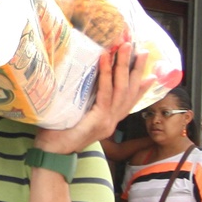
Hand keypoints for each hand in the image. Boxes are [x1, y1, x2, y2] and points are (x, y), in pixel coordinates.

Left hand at [36, 42, 154, 153]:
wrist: (51, 155)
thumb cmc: (57, 135)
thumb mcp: (77, 117)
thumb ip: (86, 105)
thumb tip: (85, 85)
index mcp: (108, 121)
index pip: (129, 101)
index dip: (140, 87)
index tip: (150, 73)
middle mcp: (112, 121)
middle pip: (129, 91)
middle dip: (136, 69)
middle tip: (141, 49)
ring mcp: (107, 121)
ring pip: (121, 89)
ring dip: (123, 65)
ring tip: (126, 46)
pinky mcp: (98, 120)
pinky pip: (105, 93)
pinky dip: (106, 75)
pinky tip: (106, 59)